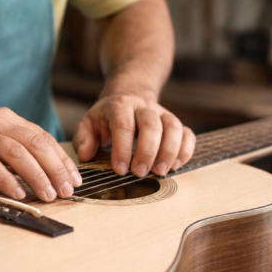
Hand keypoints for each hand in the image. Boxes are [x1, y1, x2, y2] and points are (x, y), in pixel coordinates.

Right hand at [0, 107, 81, 201]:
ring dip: (36, 176)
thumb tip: (39, 170)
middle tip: (67, 190)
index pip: (42, 137)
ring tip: (48, 195)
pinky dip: (6, 180)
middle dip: (55, 169)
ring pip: (16, 153)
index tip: (74, 178)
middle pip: (35, 144)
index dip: (61, 158)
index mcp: (5, 119)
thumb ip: (9, 146)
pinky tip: (18, 193)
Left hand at [73, 94, 194, 176]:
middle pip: (152, 124)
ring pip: (173, 127)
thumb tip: (86, 155)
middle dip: (147, 151)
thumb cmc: (106, 118)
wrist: (128, 98)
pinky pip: (187, 134)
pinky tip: (175, 166)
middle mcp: (143, 107)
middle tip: (140, 173)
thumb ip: (84, 139)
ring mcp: (162, 113)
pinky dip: (185, 151)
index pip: (124, 125)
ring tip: (160, 172)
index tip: (120, 170)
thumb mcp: (89, 124)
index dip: (122, 148)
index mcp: (120, 106)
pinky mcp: (174, 123)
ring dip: (169, 152)